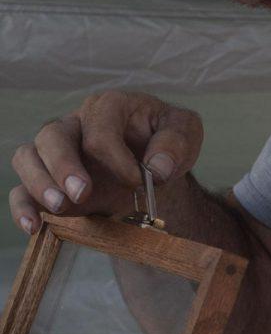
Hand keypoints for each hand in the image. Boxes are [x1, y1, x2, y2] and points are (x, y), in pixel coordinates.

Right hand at [9, 90, 202, 233]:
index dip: (115, 157)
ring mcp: (57, 154)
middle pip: (52, 135)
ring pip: (28, 157)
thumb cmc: (166, 142)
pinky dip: (22, 207)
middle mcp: (75, 125)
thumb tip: (158, 168)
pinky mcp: (49, 182)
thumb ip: (176, 143)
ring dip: (39, 183)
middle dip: (64, 165)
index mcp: (108, 107)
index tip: (137, 180)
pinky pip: (21, 189)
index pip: (99, 127)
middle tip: (83, 193)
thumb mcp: (185, 133)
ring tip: (61, 207)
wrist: (156, 166)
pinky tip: (33, 226)